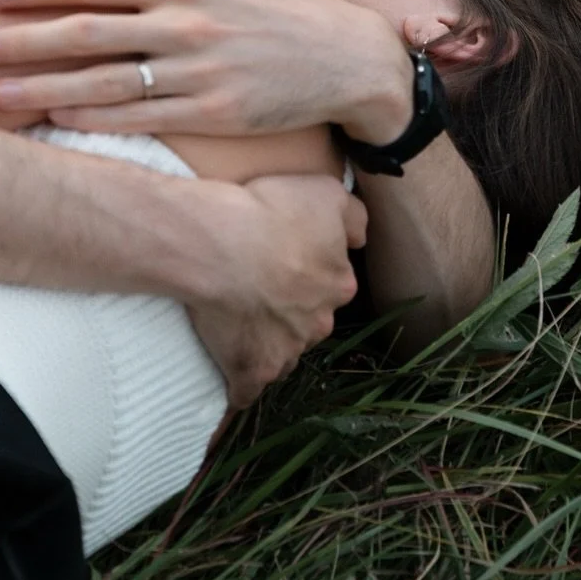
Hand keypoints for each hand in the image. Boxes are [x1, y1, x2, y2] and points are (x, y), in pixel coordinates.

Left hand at [0, 0, 415, 141]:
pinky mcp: (212, 115)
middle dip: (25, 41)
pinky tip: (54, 118)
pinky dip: (93, 119)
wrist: (348, 58)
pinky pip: (141, 119)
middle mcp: (187, 27)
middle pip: (89, 35)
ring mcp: (199, 74)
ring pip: (106, 82)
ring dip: (44, 87)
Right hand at [184, 173, 365, 406]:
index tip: (283, 261)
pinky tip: (231, 374)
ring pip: (284, 355)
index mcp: (338, 283)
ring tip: (239, 325)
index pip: (332, 285)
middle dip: (292, 314)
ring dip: (270, 346)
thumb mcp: (326, 191)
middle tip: (259, 290)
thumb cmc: (271, 212)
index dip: (308, 274)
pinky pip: (249, 388)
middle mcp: (319, 323)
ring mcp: (286, 352)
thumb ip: (352, 215)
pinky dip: (242, 385)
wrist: (221, 246)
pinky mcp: (252, 372)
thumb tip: (359, 239)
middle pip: (309, 322)